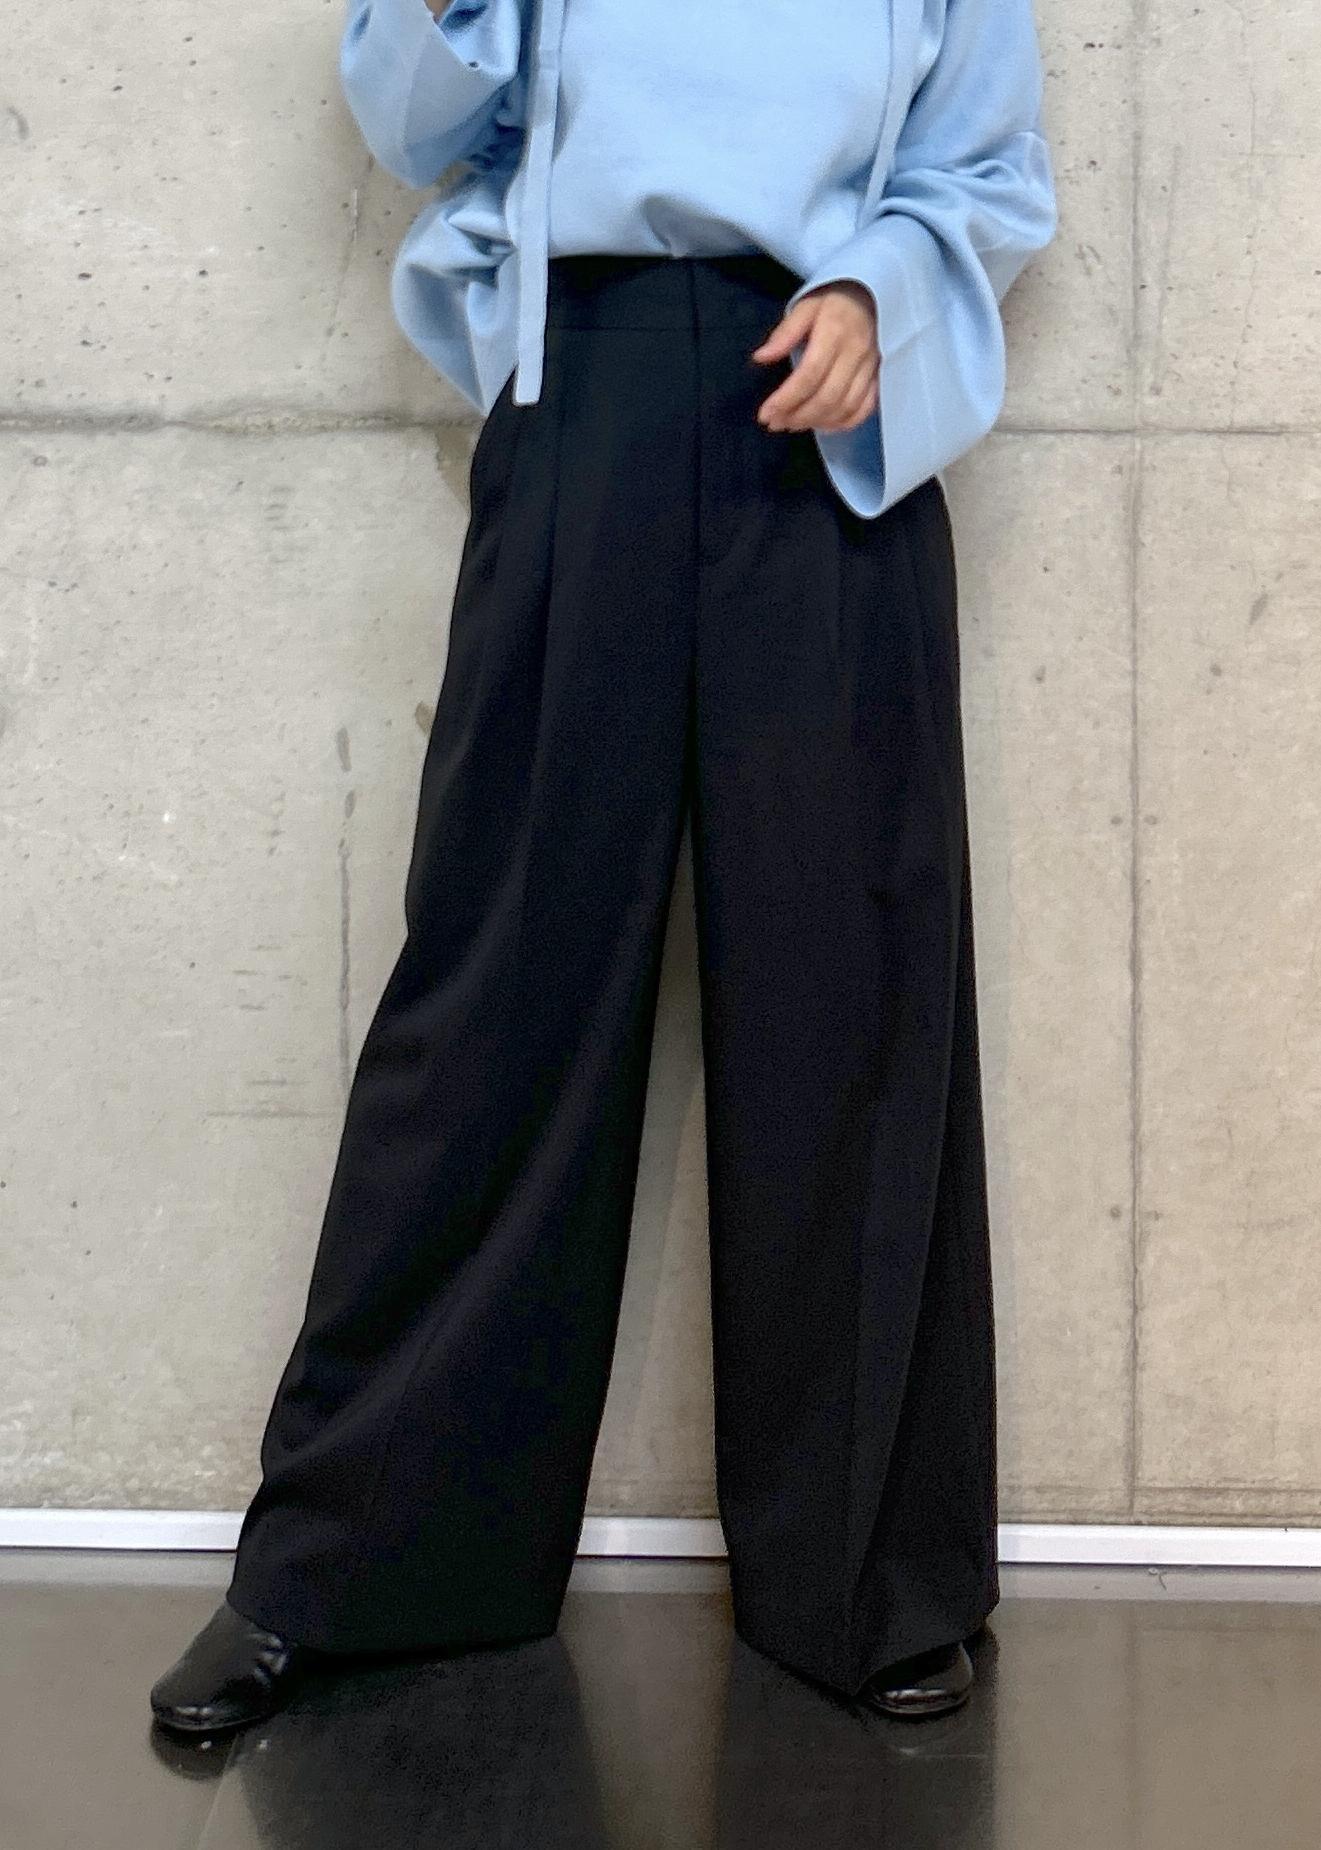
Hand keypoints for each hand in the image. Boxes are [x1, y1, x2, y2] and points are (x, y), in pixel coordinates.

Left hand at [751, 282, 878, 433]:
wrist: (873, 294)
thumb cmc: (835, 299)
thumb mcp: (806, 305)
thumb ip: (784, 333)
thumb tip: (761, 357)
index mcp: (834, 332)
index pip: (808, 375)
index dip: (786, 400)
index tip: (766, 414)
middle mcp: (855, 353)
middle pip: (826, 397)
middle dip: (797, 416)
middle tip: (775, 423)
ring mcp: (870, 367)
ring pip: (845, 407)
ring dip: (816, 422)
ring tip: (792, 424)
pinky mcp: (879, 376)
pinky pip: (864, 408)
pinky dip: (843, 423)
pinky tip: (823, 425)